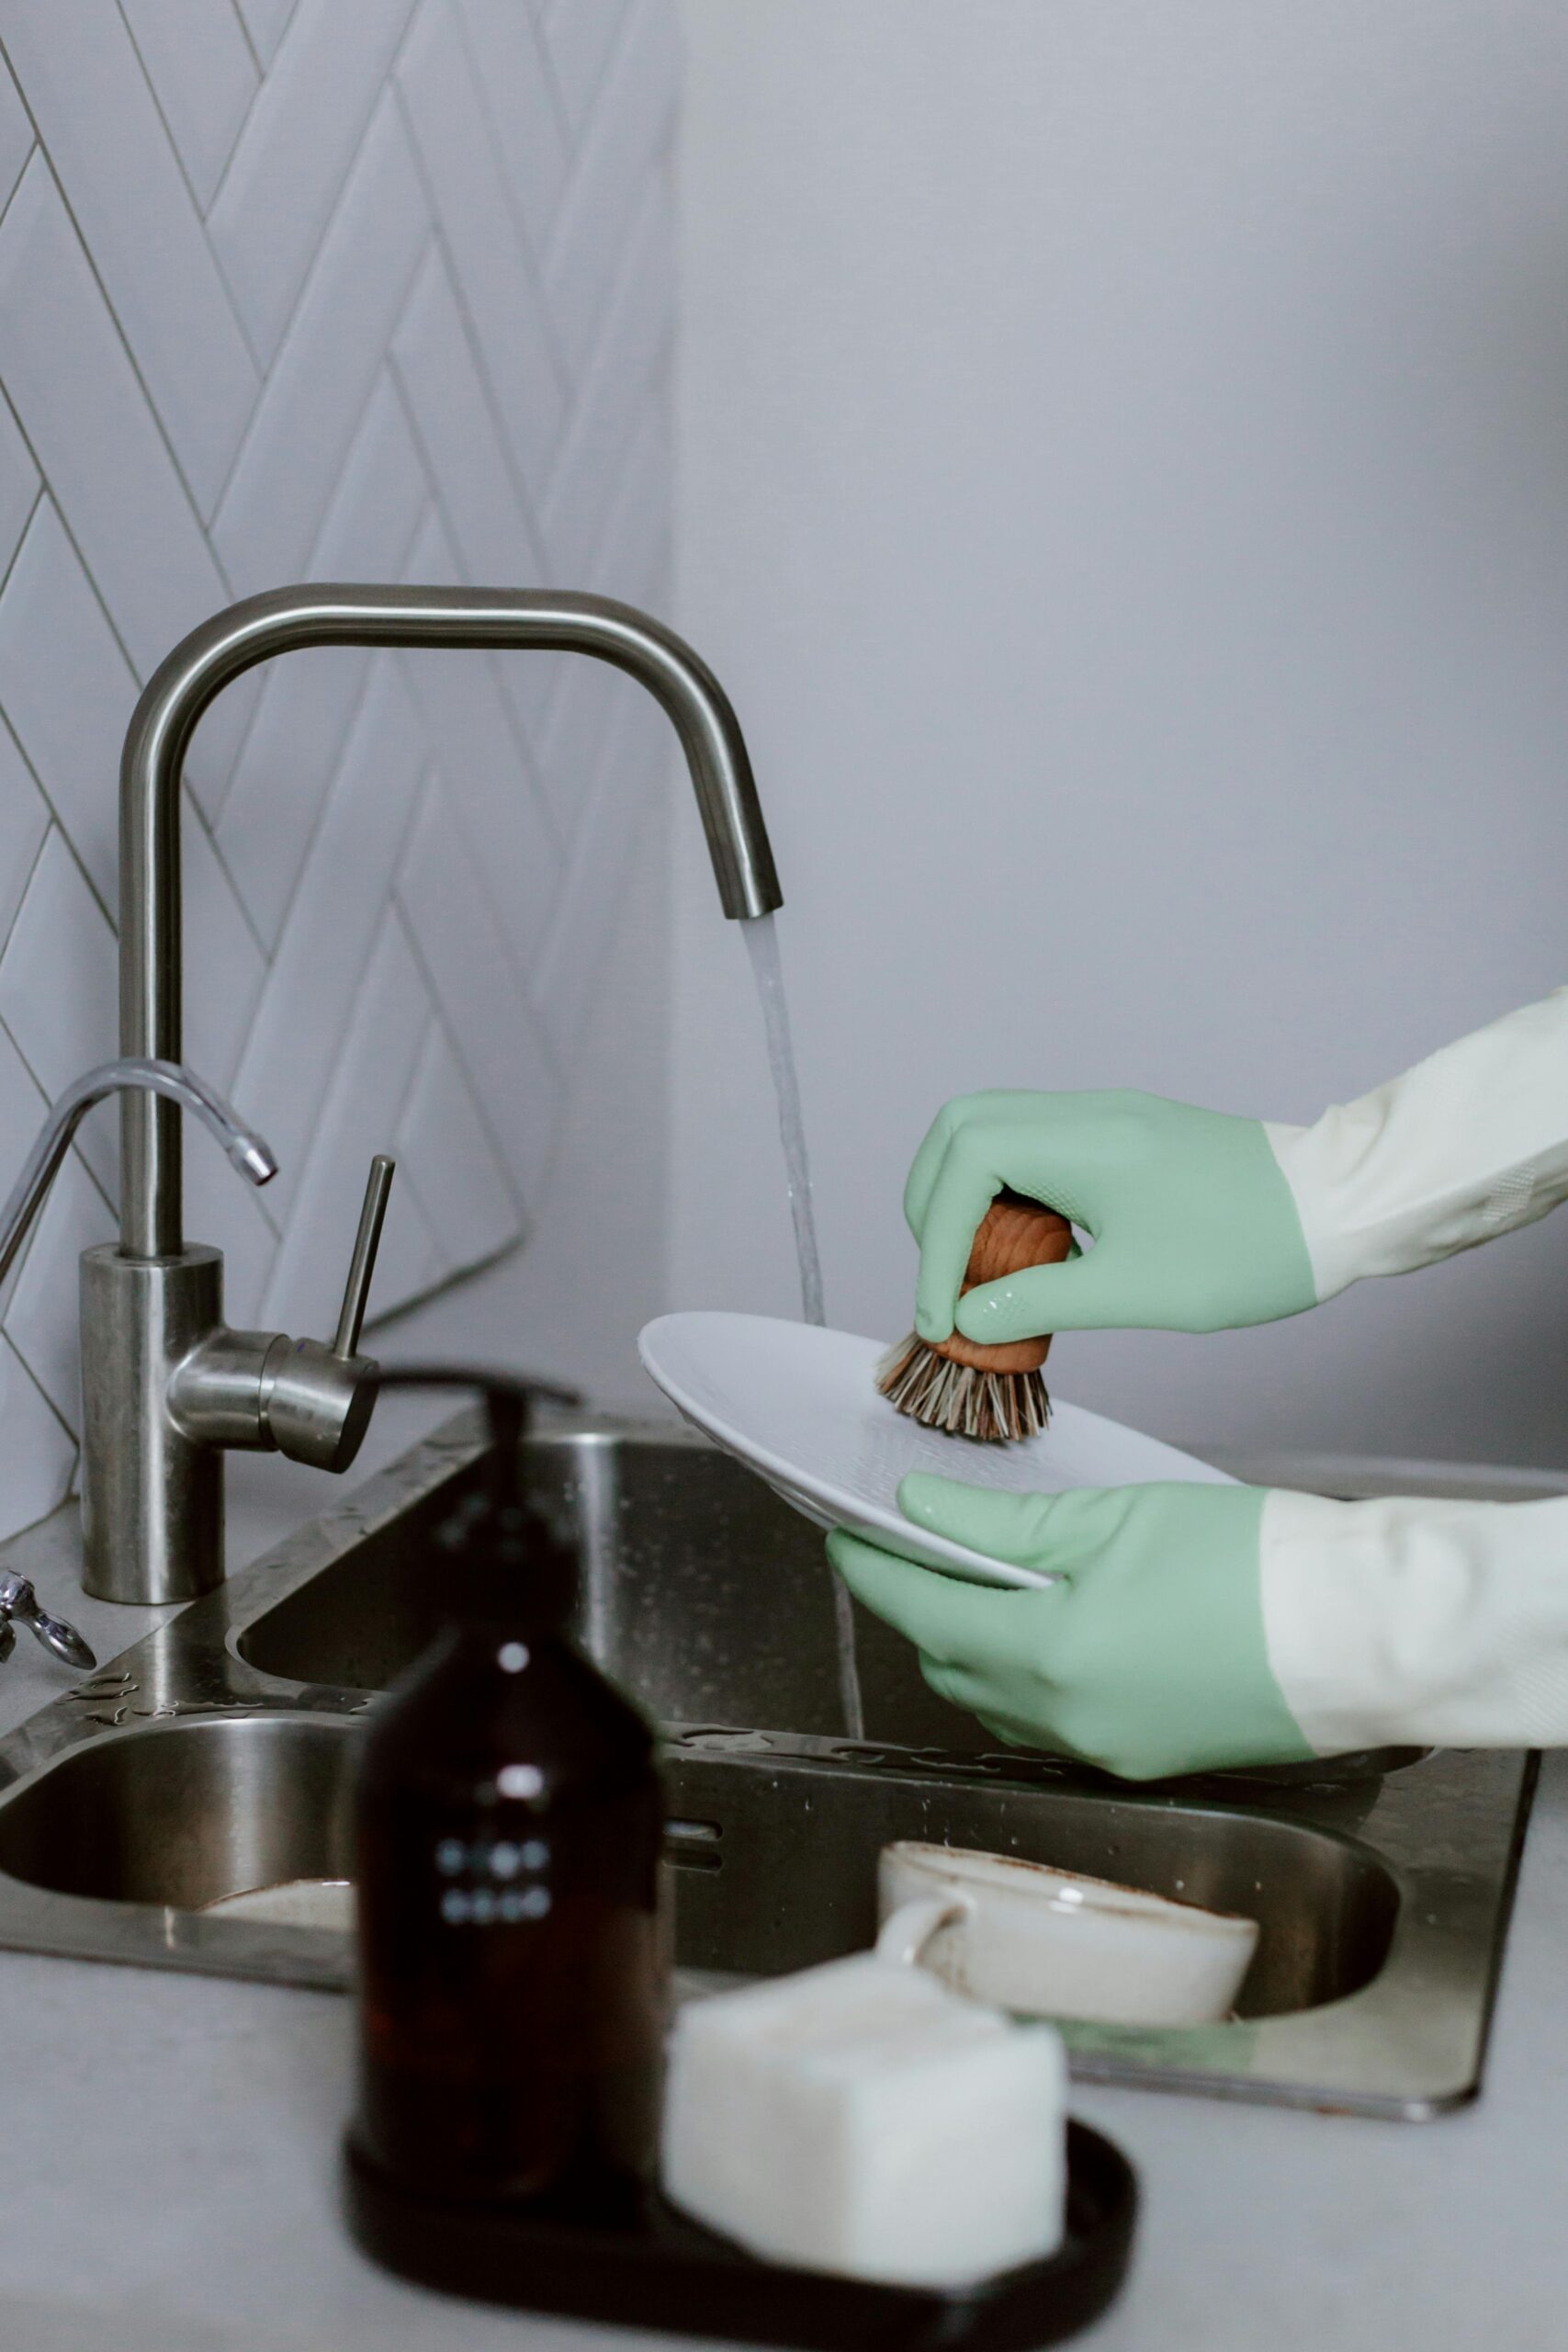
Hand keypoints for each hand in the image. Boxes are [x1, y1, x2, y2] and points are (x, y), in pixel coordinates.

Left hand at [828, 1473, 1311, 1779]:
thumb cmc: (1257, 1567)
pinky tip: (1044, 1629)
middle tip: (907, 1548)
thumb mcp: (1114, 1518)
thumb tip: (923, 1511)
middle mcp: (1066, 1723)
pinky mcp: (1146, 1758)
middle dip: (916, 1608)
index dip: (871, 1570)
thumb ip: (1005, 1524)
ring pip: (997, 1703)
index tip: (844, 1536)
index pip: (919, 1611)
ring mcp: (1106, 1751)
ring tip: (973, 1581)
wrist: (1364, 1634)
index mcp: (1047, 1658)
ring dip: (969, 1647)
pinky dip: (1026, 1678)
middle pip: (949, 1666)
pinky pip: (1051, 1725)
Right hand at [905, 1089, 1315, 1344]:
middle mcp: (1087, 1113)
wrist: (1340, 1209)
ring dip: (969, 1197)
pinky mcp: (1123, 1133)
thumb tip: (968, 1319)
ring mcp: (1105, 1117)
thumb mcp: (1136, 1291)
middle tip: (950, 1278)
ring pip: (993, 1131)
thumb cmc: (1250, 1251)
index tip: (943, 1315)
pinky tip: (1034, 1253)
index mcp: (1086, 1142)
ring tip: (984, 1270)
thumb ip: (1039, 1302)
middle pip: (961, 1129)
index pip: (965, 1166)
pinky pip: (1034, 1147)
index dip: (936, 1243)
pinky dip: (1009, 1194)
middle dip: (935, 1205)